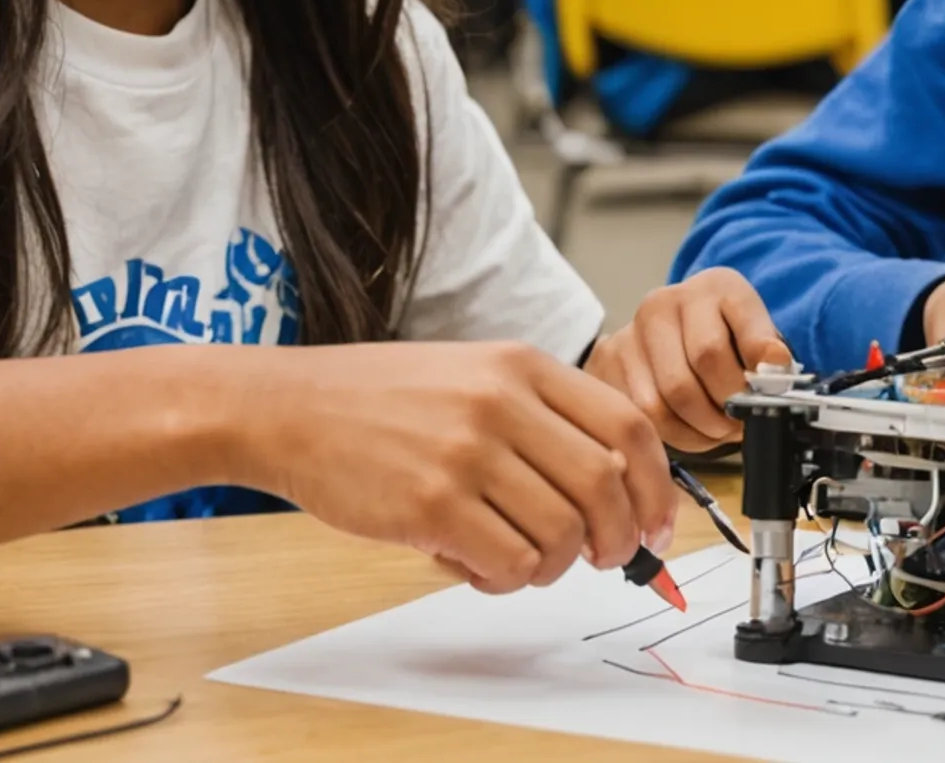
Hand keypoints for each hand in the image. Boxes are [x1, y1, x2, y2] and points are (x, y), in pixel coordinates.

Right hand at [231, 341, 676, 594]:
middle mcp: (502, 403)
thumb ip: (543, 416)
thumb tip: (615, 489)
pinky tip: (478, 564)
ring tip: (521, 560)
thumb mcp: (475, 374)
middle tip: (605, 559)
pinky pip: (510, 562)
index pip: (629, 427)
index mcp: (523, 366)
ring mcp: (467, 454)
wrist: (288, 408)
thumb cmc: (384, 399)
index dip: (657, 486)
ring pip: (561, 535)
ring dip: (556, 566)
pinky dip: (509, 579)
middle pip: (605, 487)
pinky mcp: (430, 505)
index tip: (657, 524)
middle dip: (619, 538)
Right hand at [586, 269, 791, 454]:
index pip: (723, 343)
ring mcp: (630, 332)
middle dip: (725, 408)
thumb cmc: (726, 332)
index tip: (767, 395)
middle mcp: (664, 302)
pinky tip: (694, 431)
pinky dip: (676, 435)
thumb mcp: (754, 330)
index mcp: (712, 287)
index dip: (746, 378)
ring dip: (701, 428)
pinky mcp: (607, 362)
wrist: (677, 327)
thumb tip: (774, 370)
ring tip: (721, 430)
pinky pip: (642, 415)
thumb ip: (765, 347)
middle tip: (742, 424)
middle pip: (694, 372)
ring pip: (665, 401)